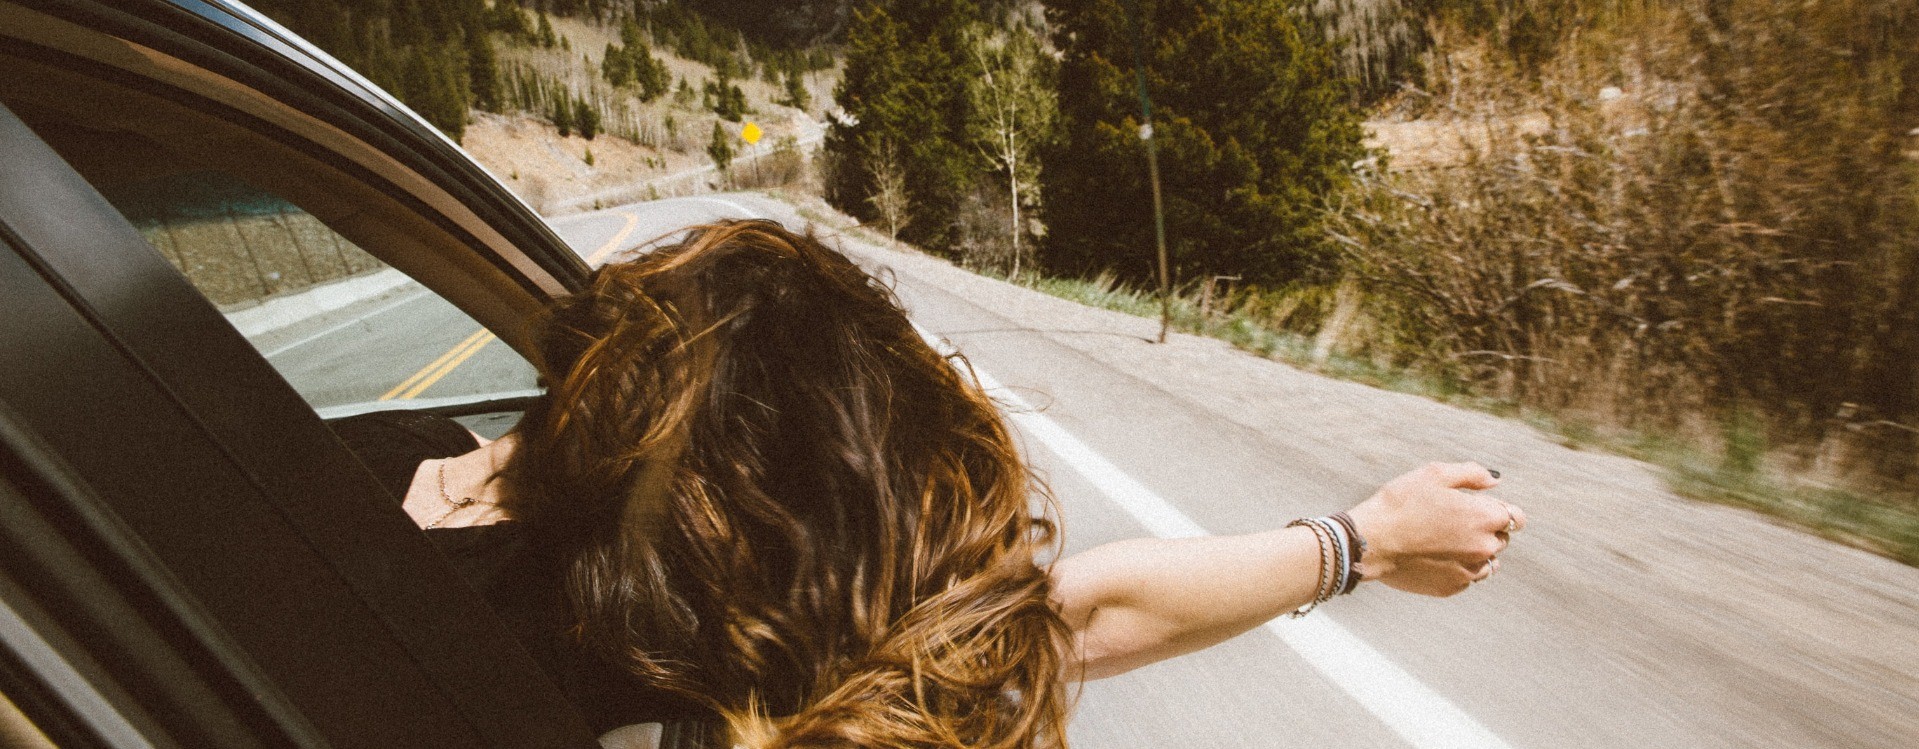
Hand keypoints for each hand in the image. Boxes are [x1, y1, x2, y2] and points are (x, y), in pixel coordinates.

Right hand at [1345, 462, 1524, 596]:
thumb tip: (1495, 480)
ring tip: (1445, 541)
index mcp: (1485, 517)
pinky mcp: (1452, 587)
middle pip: (1501, 539)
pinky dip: (1458, 567)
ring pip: (1487, 562)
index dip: (1500, 509)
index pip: (1517, 517)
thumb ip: (1472, 474)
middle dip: (1486, 529)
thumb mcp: (1434, 475)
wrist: (1371, 541)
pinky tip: (1434, 556)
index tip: (1480, 507)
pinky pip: (1467, 577)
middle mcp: (1484, 547)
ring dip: (1475, 551)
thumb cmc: (1400, 503)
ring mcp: (1469, 571)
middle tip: (1453, 521)